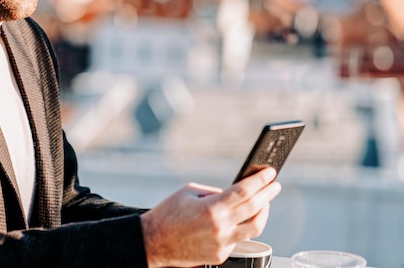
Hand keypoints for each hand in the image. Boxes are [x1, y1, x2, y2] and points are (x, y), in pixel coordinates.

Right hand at [140, 167, 280, 267]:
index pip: (244, 192)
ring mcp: (222, 244)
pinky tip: (240, 219)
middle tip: (274, 185)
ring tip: (264, 203)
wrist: (154, 242)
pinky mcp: (220, 256)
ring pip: (254, 228)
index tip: (269, 173)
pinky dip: (241, 227)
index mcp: (211, 208)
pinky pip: (238, 239)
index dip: (260, 181)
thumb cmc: (167, 214)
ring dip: (262, 213)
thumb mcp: (188, 192)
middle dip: (267, 194)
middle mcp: (220, 227)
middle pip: (254, 208)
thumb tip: (232, 194)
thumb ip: (213, 192)